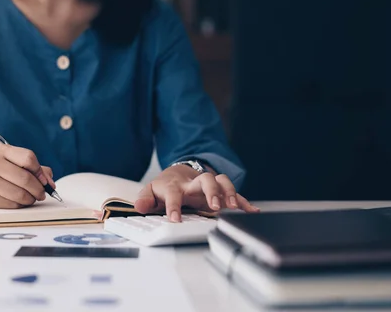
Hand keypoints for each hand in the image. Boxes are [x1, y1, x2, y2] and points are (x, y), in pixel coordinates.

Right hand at [0, 144, 54, 207]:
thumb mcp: (9, 162)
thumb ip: (32, 168)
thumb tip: (50, 181)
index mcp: (2, 151)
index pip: (29, 158)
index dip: (40, 172)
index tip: (45, 181)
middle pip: (25, 178)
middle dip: (39, 189)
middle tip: (42, 194)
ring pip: (19, 194)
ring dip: (30, 199)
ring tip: (31, 199)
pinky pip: (9, 204)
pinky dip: (19, 205)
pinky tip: (19, 203)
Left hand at [134, 164, 258, 221]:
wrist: (178, 172)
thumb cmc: (165, 186)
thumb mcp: (151, 192)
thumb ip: (145, 199)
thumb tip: (139, 206)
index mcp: (175, 186)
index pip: (173, 194)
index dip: (173, 206)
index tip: (174, 219)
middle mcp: (193, 184)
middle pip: (204, 180)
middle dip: (211, 191)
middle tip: (215, 206)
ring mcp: (208, 186)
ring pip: (222, 181)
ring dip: (230, 192)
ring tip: (234, 207)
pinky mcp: (219, 191)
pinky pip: (234, 193)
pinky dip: (244, 202)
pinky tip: (252, 211)